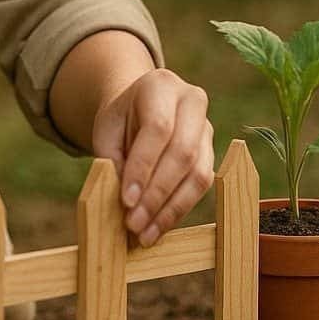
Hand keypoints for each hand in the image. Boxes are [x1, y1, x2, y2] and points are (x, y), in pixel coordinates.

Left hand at [90, 68, 213, 246]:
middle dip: (157, 194)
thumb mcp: (106, 131)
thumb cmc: (120, 121)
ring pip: (198, 173)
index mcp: (161, 85)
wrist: (140, 109)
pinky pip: (202, 185)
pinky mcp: (212, 152)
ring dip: (171, 209)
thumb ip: (112, 160)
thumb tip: (124, 202)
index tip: (126, 200)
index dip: (144, 167)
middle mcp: (192, 101)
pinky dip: (179, 209)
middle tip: (133, 224)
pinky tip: (158, 226)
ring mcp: (207, 127)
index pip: (158, 128)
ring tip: (145, 234)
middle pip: (183, 152)